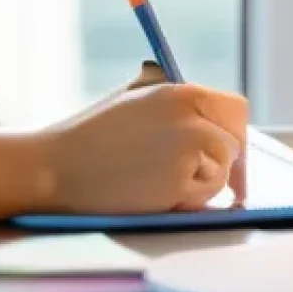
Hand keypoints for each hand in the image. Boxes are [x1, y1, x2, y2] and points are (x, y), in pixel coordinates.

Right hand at [39, 81, 247, 213]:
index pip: (233, 108)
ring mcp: (189, 149)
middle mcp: (190, 116)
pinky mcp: (183, 181)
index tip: (226, 149)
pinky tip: (154, 192)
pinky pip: (207, 196)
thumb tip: (208, 110)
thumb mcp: (131, 99)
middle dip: (225, 160)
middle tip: (206, 177)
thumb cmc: (90, 136)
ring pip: (223, 171)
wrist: (58, 166)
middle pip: (234, 140)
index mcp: (178, 91)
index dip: (231, 130)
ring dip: (203, 182)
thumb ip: (171, 98)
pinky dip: (189, 200)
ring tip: (160, 180)